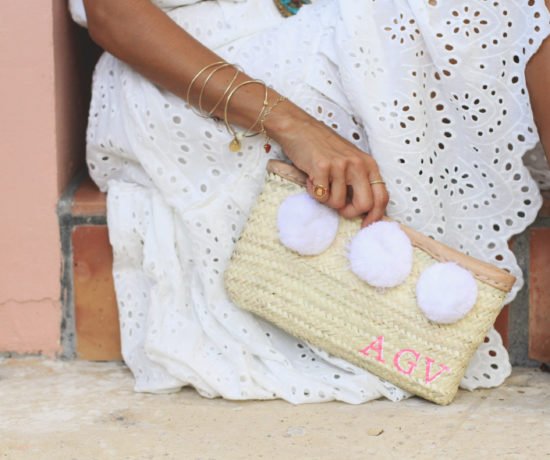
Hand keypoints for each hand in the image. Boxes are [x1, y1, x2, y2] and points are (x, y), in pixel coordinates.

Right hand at [267, 110, 388, 226]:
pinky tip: (311, 178)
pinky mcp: (322, 167)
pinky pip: (321, 195)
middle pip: (365, 205)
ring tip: (320, 183)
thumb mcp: (350, 161)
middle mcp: (358, 164)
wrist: (300, 128)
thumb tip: (364, 210)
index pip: (382, 196)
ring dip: (326, 199)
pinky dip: (313, 192)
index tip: (365, 225)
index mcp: (368, 165)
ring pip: (338, 203)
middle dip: (349, 212)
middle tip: (338, 207)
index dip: (376, 216)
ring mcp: (341, 165)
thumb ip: (359, 181)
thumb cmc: (324, 148)